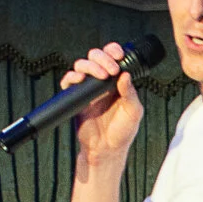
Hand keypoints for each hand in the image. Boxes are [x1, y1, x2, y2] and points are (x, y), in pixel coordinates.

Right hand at [62, 42, 142, 161]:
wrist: (107, 150)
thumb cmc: (122, 132)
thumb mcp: (133, 112)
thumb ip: (130, 93)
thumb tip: (125, 74)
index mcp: (117, 81)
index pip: (113, 58)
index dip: (114, 51)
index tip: (118, 55)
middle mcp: (101, 82)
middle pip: (95, 56)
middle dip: (102, 57)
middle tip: (111, 70)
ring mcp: (88, 88)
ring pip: (82, 64)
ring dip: (90, 65)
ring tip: (100, 76)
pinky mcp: (76, 97)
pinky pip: (69, 81)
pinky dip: (72, 76)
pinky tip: (80, 79)